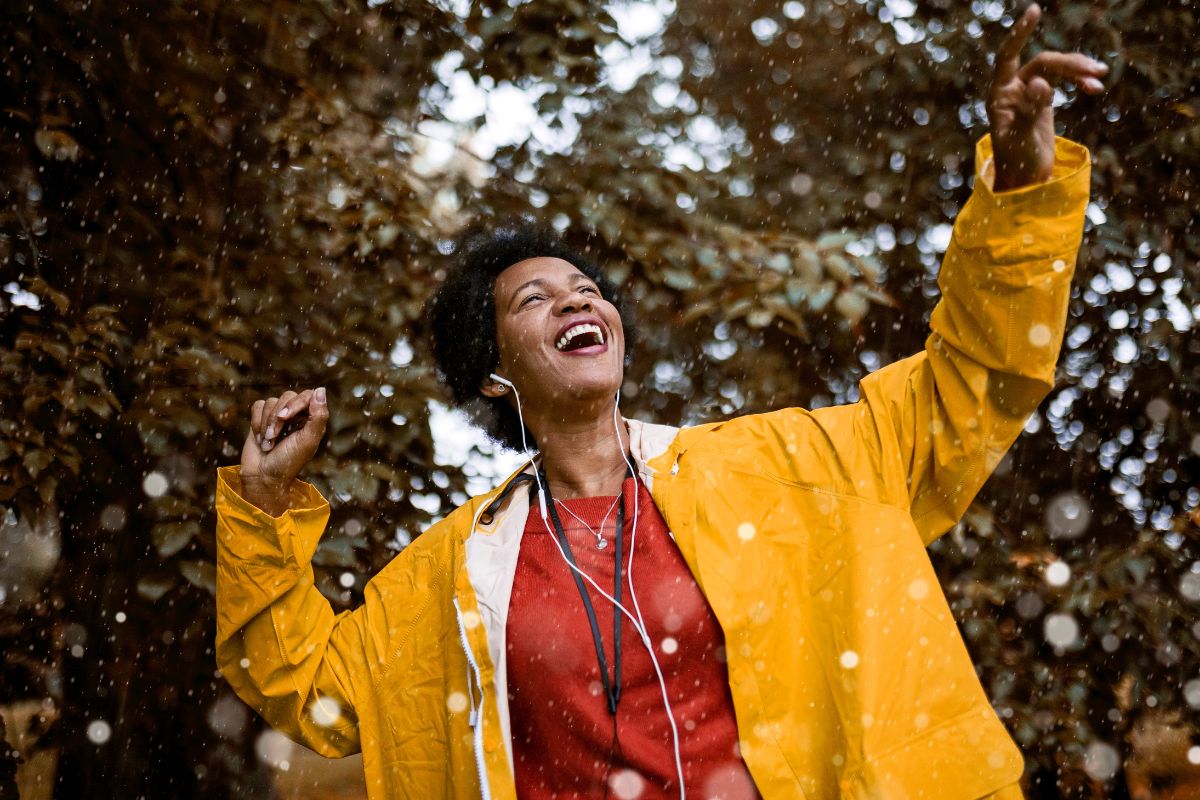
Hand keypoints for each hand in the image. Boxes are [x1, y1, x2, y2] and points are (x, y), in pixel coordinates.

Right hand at [240, 387, 328, 514]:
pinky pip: (258, 406)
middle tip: (273, 438)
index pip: (307, 395)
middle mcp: (296, 415)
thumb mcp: (308, 441)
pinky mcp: (261, 419)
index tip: (284, 417)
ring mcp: (278, 416)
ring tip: (267, 444)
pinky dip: (256, 422)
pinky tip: (259, 438)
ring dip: (266, 424)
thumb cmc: (288, 462)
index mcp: (311, 420)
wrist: (262, 477)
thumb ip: (318, 416)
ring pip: (271, 402)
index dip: (294, 403)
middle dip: (277, 418)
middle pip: (287, 396)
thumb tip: (321, 389)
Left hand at [986, 4, 1106, 191]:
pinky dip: (1078, 82)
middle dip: (1068, 64)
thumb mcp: (1023, 138)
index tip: (1035, 11)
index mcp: (999, 95)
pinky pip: (1062, 81)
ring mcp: (1027, 93)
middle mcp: (1011, 90)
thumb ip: (1030, 110)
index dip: (1020, 34)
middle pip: (1042, 63)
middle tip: (1095, 71)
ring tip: (1099, 76)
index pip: (1008, 56)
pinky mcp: (1042, 99)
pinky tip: (1094, 88)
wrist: (1026, 182)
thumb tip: (1039, 83)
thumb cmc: (1018, 163)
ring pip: (1055, 69)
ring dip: (1077, 70)